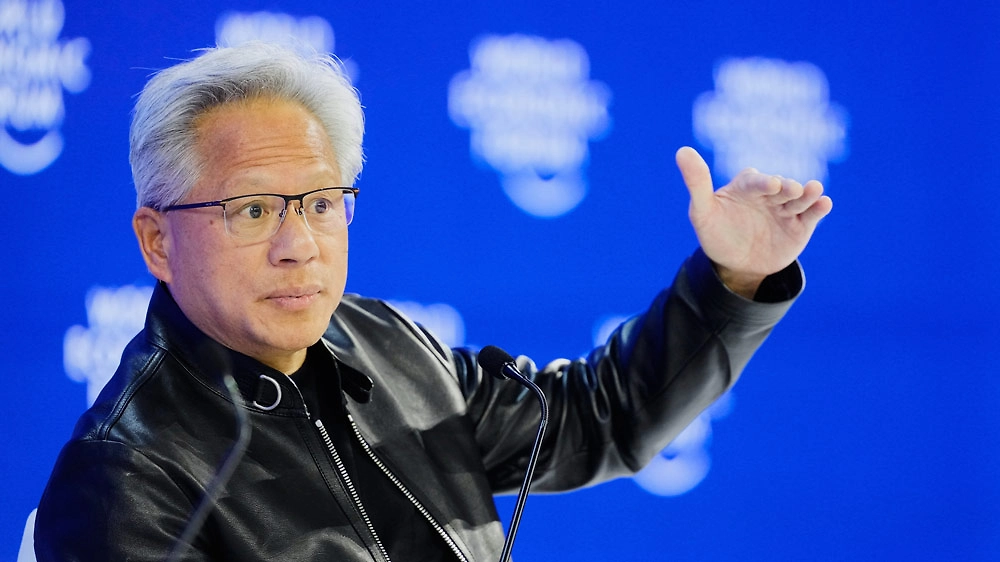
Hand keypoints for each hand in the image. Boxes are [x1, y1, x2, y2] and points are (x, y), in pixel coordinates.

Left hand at [675, 146, 832, 297]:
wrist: (736, 265)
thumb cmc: (716, 233)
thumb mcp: (702, 212)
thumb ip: (696, 183)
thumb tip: (682, 150)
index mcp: (745, 187)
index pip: (754, 181)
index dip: (762, 182)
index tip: (770, 184)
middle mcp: (768, 194)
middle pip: (781, 188)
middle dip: (787, 187)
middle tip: (792, 189)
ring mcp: (785, 209)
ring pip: (798, 199)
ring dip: (807, 193)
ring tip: (815, 190)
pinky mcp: (800, 225)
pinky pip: (811, 215)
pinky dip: (819, 208)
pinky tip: (825, 203)